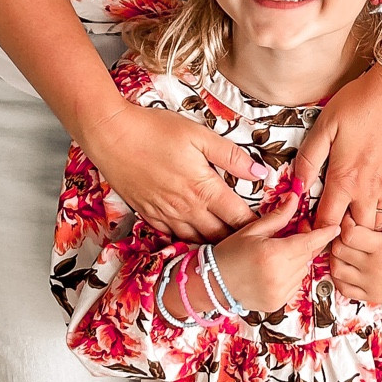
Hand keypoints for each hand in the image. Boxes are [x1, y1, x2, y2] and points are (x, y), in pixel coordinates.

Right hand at [83, 100, 266, 240]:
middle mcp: (186, 209)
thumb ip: (231, 156)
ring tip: (231, 250)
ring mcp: (165, 215)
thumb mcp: (199, 135)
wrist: (110, 136)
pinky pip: (173, 237)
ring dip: (215, 247)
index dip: (258, 227)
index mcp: (204, 189)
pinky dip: (188, 242)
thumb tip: (260, 171)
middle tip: (256, 245)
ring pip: (197, 241)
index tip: (272, 231)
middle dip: (240, 243)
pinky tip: (196, 241)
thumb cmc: (154, 130)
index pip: (239, 218)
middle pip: (221, 237)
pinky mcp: (148, 215)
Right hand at [212, 188, 337, 314]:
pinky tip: (274, 269)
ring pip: (303, 270)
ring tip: (278, 253)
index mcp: (274, 255)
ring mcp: (280, 293)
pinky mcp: (278, 303)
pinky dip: (290, 275)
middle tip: (294, 232)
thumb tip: (294, 198)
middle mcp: (280, 276)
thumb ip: (278, 217)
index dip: (323, 234)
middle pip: (308, 256)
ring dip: (297, 260)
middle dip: (306, 243)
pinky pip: (295, 285)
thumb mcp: (252, 231)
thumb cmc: (229, 254)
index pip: (309, 243)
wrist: (212, 284)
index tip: (334, 228)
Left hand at [294, 59, 381, 230]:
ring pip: (377, 224)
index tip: (311, 228)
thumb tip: (297, 186)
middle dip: (342, 233)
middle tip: (332, 221)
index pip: (328, 224)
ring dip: (364, 224)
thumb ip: (308, 159)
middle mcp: (369, 190)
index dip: (317, 232)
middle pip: (355, 233)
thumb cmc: (361, 104)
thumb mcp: (324, 127)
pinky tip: (373, 196)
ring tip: (352, 212)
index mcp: (345, 180)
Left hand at [328, 187, 381, 307]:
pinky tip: (347, 265)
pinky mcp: (372, 296)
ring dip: (336, 256)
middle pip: (339, 249)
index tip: (351, 218)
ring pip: (336, 269)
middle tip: (345, 230)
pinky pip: (343, 288)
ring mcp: (372, 283)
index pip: (349, 234)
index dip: (345, 223)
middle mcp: (376, 267)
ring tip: (345, 247)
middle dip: (338, 237)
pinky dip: (339, 276)